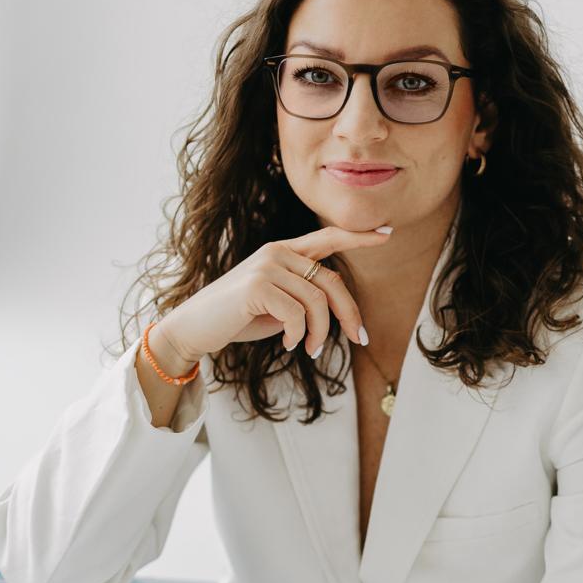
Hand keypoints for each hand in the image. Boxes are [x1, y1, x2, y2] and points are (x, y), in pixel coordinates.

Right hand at [153, 223, 393, 365]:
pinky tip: (287, 344)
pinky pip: (297, 314)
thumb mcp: (278, 304)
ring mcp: (266, 266)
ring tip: (312, 350)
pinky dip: (299, 336)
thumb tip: (339, 312)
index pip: (327, 238)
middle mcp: (277, 253)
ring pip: (317, 302)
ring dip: (320, 333)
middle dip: (350, 314)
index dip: (358, 236)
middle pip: (332, 282)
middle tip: (359, 339)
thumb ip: (304, 297)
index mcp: (283, 252)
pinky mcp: (257, 286)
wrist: (195, 327)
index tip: (387, 233)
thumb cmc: (238, 317)